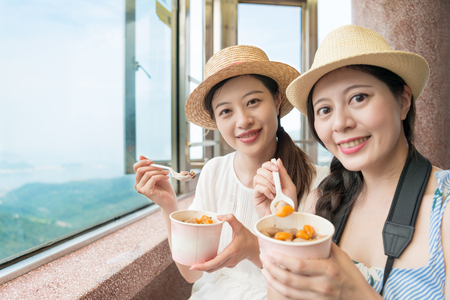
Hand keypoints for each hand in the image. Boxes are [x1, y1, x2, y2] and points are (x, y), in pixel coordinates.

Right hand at [133, 155, 176, 209]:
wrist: (170, 199)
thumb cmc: (164, 187)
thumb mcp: (157, 173)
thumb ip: (150, 166)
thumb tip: (141, 156)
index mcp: (139, 180)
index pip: (136, 167)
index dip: (143, 162)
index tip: (152, 161)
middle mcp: (137, 185)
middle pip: (140, 170)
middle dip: (152, 167)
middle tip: (162, 168)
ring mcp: (141, 189)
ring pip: (147, 174)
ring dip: (159, 172)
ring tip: (166, 173)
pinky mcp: (146, 191)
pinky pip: (152, 178)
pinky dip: (160, 176)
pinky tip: (166, 177)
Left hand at [190, 214, 261, 271]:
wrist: (256, 248)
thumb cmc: (247, 237)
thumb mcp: (240, 226)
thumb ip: (231, 219)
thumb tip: (219, 216)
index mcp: (231, 251)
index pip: (215, 262)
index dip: (204, 265)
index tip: (193, 266)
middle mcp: (230, 260)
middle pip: (213, 268)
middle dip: (201, 268)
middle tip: (191, 266)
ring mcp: (230, 264)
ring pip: (215, 268)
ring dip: (206, 267)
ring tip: (196, 263)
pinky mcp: (230, 264)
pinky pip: (219, 266)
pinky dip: (211, 265)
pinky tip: (206, 261)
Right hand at [253, 159, 296, 217]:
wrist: (286, 218)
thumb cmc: (288, 205)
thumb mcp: (289, 187)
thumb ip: (283, 173)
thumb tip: (278, 160)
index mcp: (273, 179)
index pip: (266, 166)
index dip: (269, 164)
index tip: (276, 169)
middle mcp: (265, 183)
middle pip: (260, 169)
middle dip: (269, 174)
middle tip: (276, 183)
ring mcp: (260, 190)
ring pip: (257, 177)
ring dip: (268, 183)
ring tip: (275, 191)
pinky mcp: (256, 197)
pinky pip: (257, 187)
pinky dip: (266, 190)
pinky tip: (271, 196)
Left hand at [260, 244, 381, 299]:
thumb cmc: (352, 277)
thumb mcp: (341, 256)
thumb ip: (324, 244)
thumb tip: (310, 230)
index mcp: (328, 269)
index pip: (299, 265)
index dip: (281, 259)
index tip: (270, 252)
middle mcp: (321, 285)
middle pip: (289, 279)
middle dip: (271, 268)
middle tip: (263, 258)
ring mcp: (317, 297)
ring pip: (287, 291)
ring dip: (272, 280)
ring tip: (264, 270)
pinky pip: (292, 298)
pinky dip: (280, 289)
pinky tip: (274, 282)